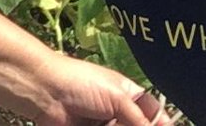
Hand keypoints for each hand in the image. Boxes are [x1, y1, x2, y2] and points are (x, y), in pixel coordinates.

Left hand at [31, 53, 173, 125]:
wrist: (44, 92)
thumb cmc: (81, 83)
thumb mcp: (116, 96)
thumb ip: (139, 118)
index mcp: (128, 94)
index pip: (154, 113)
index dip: (161, 123)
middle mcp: (118, 111)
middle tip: (122, 125)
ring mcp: (104, 124)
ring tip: (107, 125)